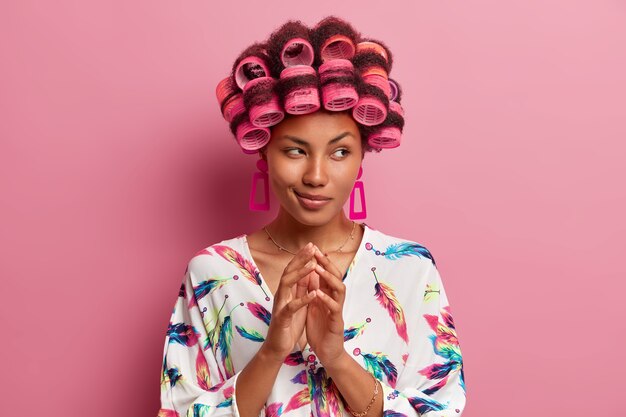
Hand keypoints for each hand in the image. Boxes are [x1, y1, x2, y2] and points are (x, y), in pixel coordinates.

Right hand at [261, 242, 317, 361]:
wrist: (278, 347)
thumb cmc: (289, 325)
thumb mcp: (297, 303)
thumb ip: (300, 289)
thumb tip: (307, 272)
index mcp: (286, 292)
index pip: (292, 269)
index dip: (301, 257)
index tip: (311, 245)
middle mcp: (281, 295)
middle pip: (288, 272)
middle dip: (300, 259)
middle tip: (311, 247)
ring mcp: (280, 306)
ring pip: (287, 284)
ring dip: (300, 273)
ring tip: (313, 265)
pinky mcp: (282, 319)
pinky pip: (292, 306)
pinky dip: (303, 299)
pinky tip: (313, 293)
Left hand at [306, 247, 346, 367]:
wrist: (327, 352)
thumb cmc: (321, 329)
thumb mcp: (315, 306)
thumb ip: (315, 291)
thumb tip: (310, 273)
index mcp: (328, 295)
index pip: (327, 274)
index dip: (321, 261)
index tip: (312, 248)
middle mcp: (335, 300)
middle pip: (336, 276)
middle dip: (326, 263)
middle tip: (317, 251)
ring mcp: (337, 311)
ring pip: (339, 289)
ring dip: (328, 278)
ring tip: (318, 268)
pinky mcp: (336, 323)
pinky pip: (334, 309)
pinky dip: (327, 300)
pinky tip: (319, 294)